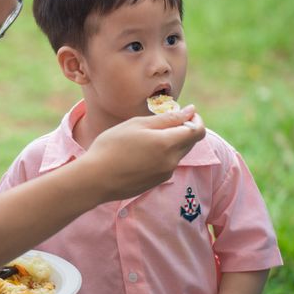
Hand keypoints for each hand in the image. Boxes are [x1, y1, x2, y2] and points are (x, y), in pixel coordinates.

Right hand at [82, 105, 204, 202]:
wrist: (95, 179)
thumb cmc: (112, 146)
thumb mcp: (137, 124)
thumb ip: (167, 118)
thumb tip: (190, 111)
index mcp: (168, 143)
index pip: (198, 130)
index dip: (195, 119)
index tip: (184, 112)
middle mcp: (171, 161)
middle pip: (190, 142)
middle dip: (183, 129)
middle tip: (161, 122)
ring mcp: (165, 174)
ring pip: (178, 153)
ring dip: (170, 143)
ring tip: (145, 138)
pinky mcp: (157, 182)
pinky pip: (167, 164)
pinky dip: (161, 155)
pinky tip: (139, 153)